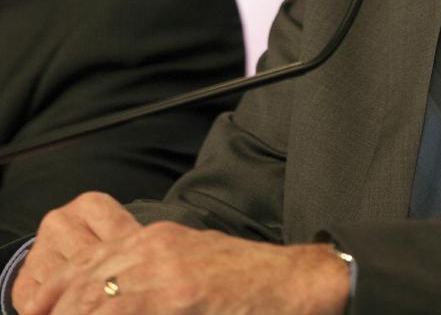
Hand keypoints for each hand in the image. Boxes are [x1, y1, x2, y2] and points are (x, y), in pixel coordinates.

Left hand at [13, 201, 348, 314]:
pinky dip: (109, 313)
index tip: (43, 309)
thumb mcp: (186, 264)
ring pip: (99, 296)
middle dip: (63, 306)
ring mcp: (167, 272)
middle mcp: (155, 248)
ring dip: (79, 311)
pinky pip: (127, 307)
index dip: (58, 291)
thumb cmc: (242, 282)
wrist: (291, 284)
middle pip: (86, 280)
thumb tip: (104, 299)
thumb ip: (147, 277)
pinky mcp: (181, 294)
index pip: (88, 263)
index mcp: (154, 239)